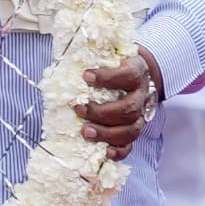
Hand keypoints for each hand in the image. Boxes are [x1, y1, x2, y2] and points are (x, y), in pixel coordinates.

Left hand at [76, 44, 161, 160]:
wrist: (139, 72)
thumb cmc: (117, 63)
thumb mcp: (110, 54)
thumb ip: (93, 56)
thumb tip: (62, 62)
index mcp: (137, 72)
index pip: (128, 75)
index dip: (107, 78)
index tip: (85, 76)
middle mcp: (142, 95)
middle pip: (129, 109)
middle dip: (102, 113)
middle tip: (80, 109)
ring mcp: (141, 114)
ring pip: (131, 130)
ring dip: (106, 133)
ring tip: (85, 132)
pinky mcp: (135, 129)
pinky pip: (131, 145)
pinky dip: (119, 151)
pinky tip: (105, 151)